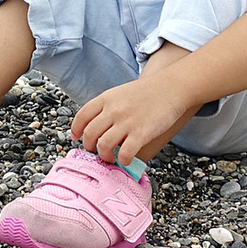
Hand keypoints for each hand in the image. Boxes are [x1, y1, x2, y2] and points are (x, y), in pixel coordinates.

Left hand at [70, 78, 188, 167]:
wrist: (171, 88)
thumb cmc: (146, 92)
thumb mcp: (119, 93)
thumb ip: (106, 107)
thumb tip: (96, 125)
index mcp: (105, 99)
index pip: (82, 116)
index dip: (76, 129)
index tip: (76, 138)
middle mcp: (113, 110)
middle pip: (90, 133)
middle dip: (89, 147)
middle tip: (94, 152)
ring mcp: (126, 122)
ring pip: (104, 145)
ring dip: (104, 156)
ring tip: (110, 158)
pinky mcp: (142, 133)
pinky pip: (126, 152)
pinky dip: (123, 160)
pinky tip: (126, 160)